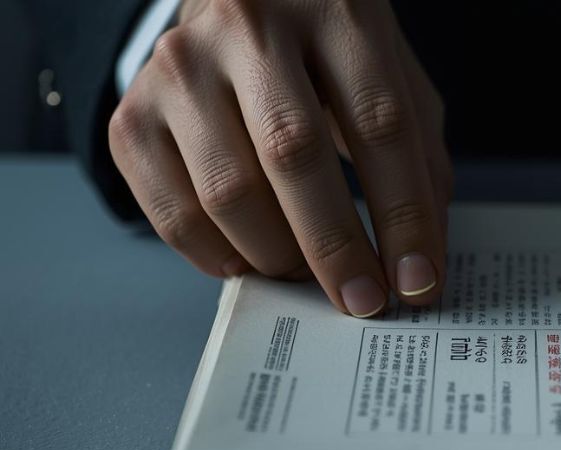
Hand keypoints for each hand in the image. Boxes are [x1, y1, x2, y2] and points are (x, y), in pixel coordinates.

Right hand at [109, 0, 450, 315]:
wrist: (239, 8)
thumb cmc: (328, 56)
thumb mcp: (394, 79)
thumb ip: (419, 158)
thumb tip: (418, 263)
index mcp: (335, 12)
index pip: (378, 123)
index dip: (403, 214)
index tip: (418, 280)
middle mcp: (249, 27)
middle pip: (292, 153)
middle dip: (336, 247)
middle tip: (363, 300)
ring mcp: (180, 67)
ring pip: (228, 191)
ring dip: (279, 256)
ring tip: (308, 273)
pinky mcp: (133, 112)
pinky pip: (173, 213)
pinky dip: (219, 257)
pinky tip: (251, 262)